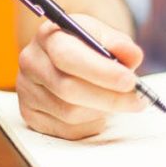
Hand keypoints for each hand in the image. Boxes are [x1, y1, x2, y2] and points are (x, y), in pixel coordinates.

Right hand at [16, 14, 146, 139]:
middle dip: (109, 97)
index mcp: (48, 36)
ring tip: (116, 101)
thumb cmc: (87, 48)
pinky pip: (67, 130)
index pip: (68, 56)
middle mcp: (31, 62)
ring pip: (70, 113)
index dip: (100, 71)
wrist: (64, 60)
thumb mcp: (103, 37)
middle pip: (67, 88)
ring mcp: (27, 91)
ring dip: (101, 111)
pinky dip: (90, 124)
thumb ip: (119, 43)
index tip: (129, 81)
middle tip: (138, 100)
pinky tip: (96, 111)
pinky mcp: (31, 115)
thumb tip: (132, 56)